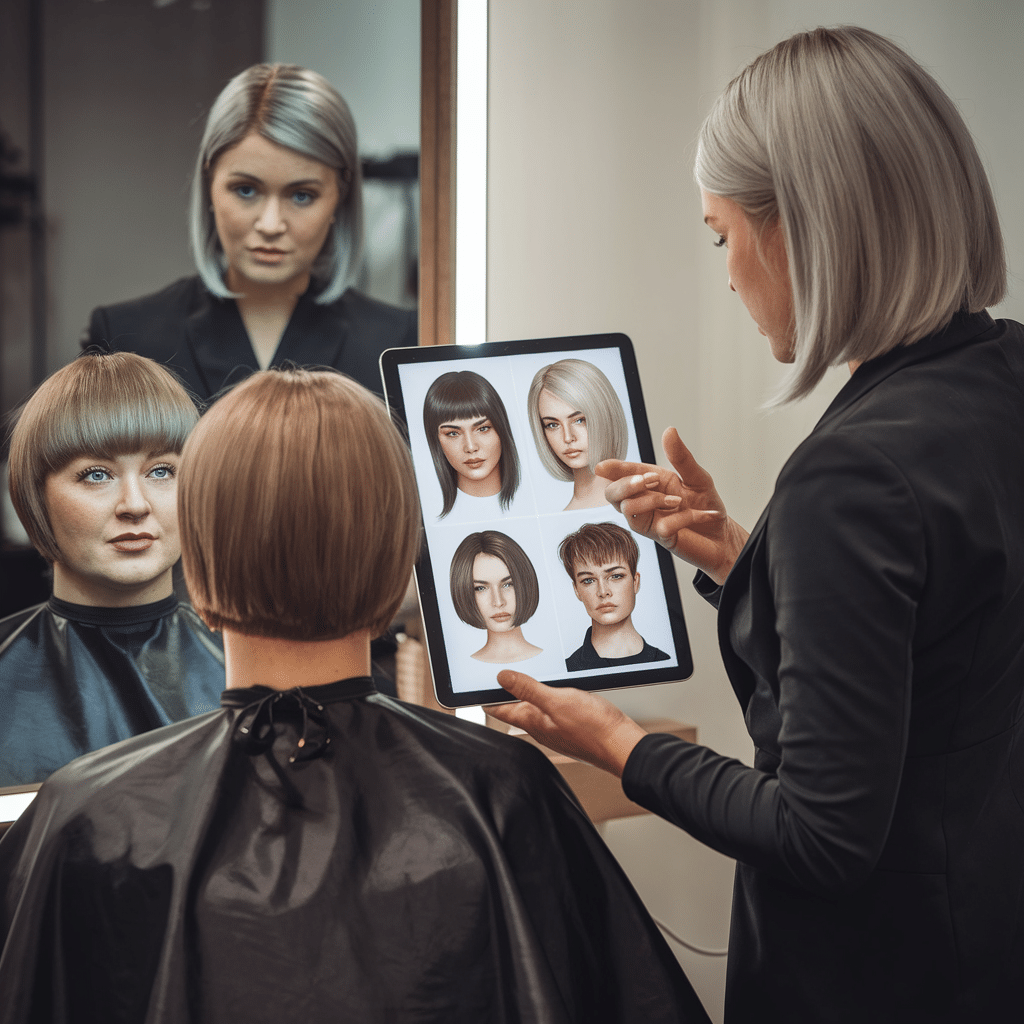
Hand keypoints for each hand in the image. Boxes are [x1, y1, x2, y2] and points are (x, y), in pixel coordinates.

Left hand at [486, 671, 647, 777]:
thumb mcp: (557, 701)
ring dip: (530, 692)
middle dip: (508, 690)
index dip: (486, 696)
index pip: (500, 708)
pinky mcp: (573, 725)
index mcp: (533, 722)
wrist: (623, 746)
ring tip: (527, 673)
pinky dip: (550, 696)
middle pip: (517, 707)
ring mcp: (557, 727)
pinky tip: (558, 688)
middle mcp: (542, 727)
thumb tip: (502, 678)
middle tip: (501, 671)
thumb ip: (529, 690)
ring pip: (536, 707)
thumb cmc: (594, 729)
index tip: (476, 684)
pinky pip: (554, 709)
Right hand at [597, 427, 748, 583]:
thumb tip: (669, 431)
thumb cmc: (707, 504)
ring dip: (653, 501)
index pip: (625, 473)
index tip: (602, 467)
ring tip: (678, 502)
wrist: (723, 535)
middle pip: (613, 494)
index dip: (613, 469)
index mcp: (652, 481)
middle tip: (647, 480)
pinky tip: (698, 515)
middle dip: (625, 484)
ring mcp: (649, 520)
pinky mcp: (660, 537)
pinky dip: (682, 518)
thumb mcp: (698, 477)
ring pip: (628, 509)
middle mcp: (645, 501)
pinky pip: (660, 526)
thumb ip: (681, 457)